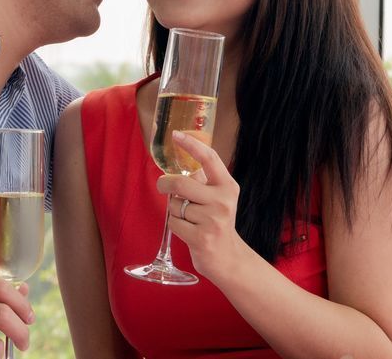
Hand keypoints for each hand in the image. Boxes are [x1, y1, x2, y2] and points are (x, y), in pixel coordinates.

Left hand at [156, 131, 247, 282]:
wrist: (228, 258)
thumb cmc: (216, 222)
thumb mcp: (217, 198)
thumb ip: (203, 179)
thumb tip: (183, 155)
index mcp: (228, 186)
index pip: (209, 158)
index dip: (191, 145)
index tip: (176, 134)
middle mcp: (223, 201)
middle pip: (182, 183)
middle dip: (166, 184)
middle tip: (163, 186)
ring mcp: (213, 220)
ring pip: (175, 205)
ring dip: (174, 210)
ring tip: (187, 218)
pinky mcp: (201, 237)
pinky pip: (174, 223)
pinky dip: (175, 225)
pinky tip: (187, 230)